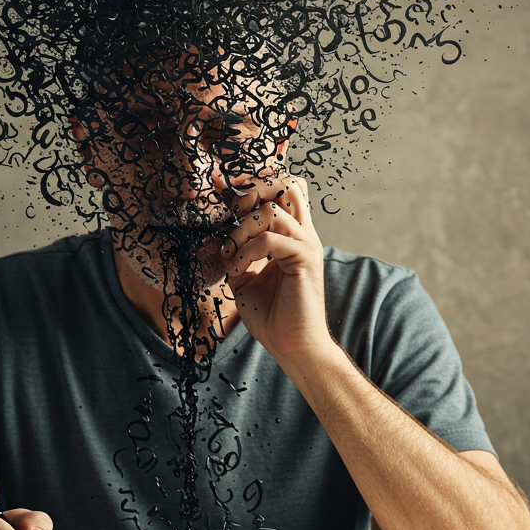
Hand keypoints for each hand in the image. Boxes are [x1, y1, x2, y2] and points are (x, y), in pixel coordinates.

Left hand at [219, 171, 332, 362]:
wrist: (291, 346)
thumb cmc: (271, 315)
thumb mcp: (245, 277)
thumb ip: (238, 251)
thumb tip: (223, 235)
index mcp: (291, 235)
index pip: (282, 189)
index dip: (254, 184)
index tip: (225, 194)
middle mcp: (302, 234)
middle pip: (286, 184)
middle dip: (253, 190)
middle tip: (232, 214)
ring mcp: (306, 245)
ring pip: (273, 210)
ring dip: (242, 228)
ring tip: (231, 251)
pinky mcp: (305, 260)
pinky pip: (270, 239)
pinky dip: (246, 251)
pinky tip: (237, 269)